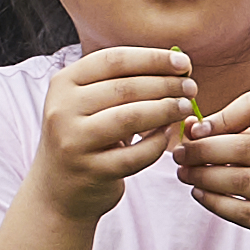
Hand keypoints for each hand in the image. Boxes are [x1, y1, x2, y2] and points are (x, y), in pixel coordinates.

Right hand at [28, 46, 201, 227]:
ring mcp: (74, 141)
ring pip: (131, 118)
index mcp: (63, 83)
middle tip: (191, 88)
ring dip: (165, 110)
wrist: (58, 190)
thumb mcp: (89, 104)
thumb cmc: (86, 136)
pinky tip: (168, 136)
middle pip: (125, 87)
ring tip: (185, 107)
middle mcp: (62, 109)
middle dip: (166, 85)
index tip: (184, 63)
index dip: (152, 58)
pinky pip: (136, 154)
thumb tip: (176, 65)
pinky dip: (157, 143)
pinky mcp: (90, 171)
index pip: (114, 60)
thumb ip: (123, 82)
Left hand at [169, 81, 249, 249]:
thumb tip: (188, 126)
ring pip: (240, 181)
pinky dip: (214, 202)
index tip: (198, 130)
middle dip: (201, 151)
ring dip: (203, 177)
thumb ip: (232, 135)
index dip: (223, 115)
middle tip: (179, 155)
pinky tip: (199, 195)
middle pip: (243, 147)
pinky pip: (243, 211)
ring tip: (185, 174)